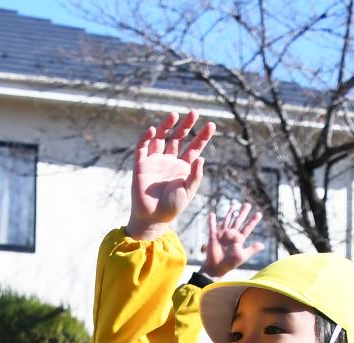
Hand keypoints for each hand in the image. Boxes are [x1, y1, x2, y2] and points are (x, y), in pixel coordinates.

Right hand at [128, 112, 213, 240]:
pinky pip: (143, 148)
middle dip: (186, 126)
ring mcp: (155, 161)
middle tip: (194, 113)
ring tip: (174, 115)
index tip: (211, 125)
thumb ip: (195, 175)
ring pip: (161, 138)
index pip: (194, 147)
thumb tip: (201, 158)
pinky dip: (146, 138)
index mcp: (183, 167)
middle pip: (179, 138)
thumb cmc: (172, 207)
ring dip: (167, 126)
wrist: (153, 218)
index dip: (202, 136)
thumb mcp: (188, 191)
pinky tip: (153, 130)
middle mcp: (170, 161)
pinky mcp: (141, 165)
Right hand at [203, 201, 263, 276]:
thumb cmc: (230, 263)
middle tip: (248, 204)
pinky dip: (211, 221)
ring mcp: (222, 235)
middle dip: (243, 213)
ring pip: (227, 221)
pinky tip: (212, 214)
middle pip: (238, 221)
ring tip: (234, 206)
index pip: (248, 228)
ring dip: (230, 213)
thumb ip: (252, 249)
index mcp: (239, 239)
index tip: (259, 214)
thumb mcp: (242, 255)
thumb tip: (262, 245)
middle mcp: (231, 235)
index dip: (253, 221)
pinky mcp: (213, 236)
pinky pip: (212, 227)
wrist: (217, 268)